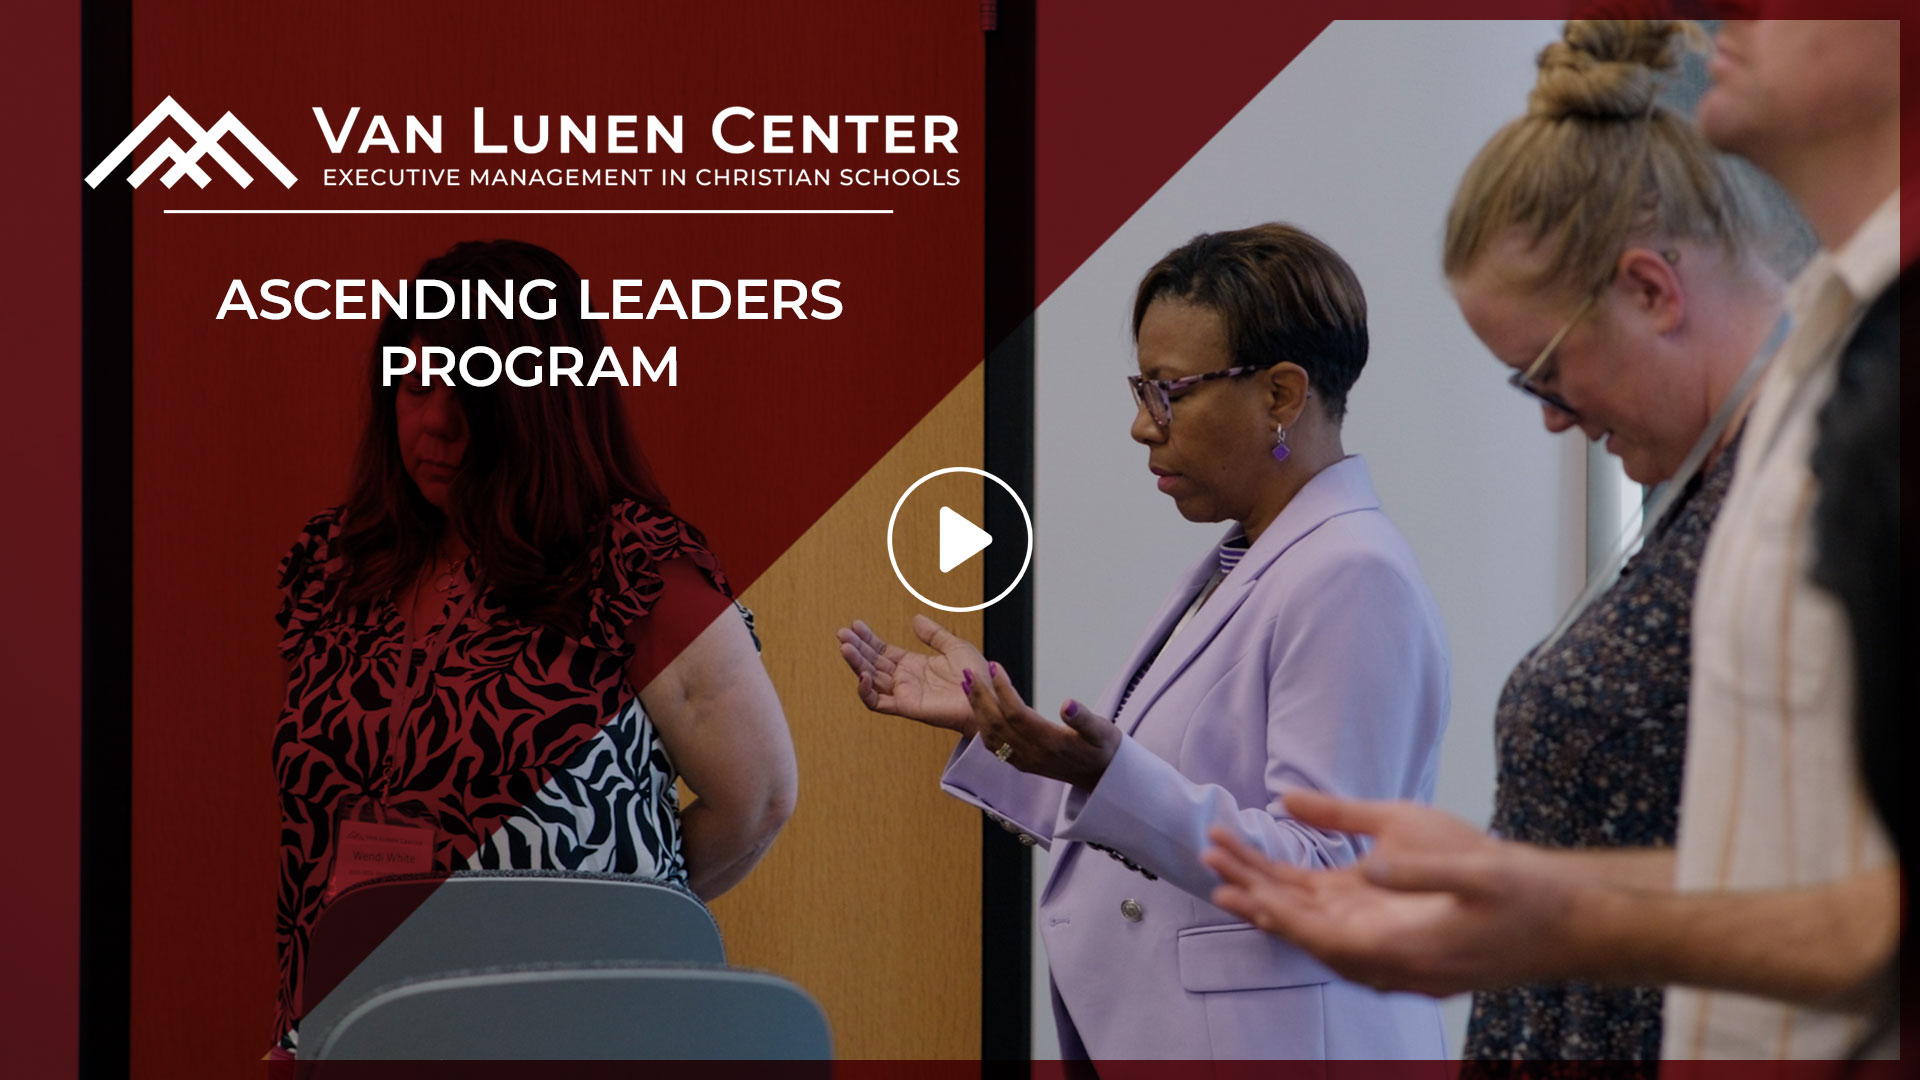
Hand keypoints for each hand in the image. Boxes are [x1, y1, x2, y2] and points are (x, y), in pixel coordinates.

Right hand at [836, 615, 985, 733]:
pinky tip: (862, 674)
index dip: (868, 638)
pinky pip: (878, 702)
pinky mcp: (906, 706)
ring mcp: (903, 693)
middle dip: (856, 648)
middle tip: (842, 633)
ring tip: (846, 647)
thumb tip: (915, 620)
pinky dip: (866, 691)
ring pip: (870, 679)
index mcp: (913, 665)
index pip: (882, 651)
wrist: (986, 695)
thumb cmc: (975, 675)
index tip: (855, 624)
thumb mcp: (954, 646)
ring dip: (856, 663)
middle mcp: (905, 679)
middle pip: (872, 662)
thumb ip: (933, 634)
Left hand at [966, 662, 1120, 790]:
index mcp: (1050, 743)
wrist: (1104, 779)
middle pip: (996, 723)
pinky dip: (981, 724)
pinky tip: (978, 709)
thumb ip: (1085, 719)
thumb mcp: (1103, 732)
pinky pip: (994, 746)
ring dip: (976, 709)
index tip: (994, 666)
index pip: (1016, 713)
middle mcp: (1032, 754)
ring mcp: (1024, 760)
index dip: (1002, 689)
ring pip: (990, 735)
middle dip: (980, 696)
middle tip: (968, 671)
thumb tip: (1068, 704)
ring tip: (967, 685)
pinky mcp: (1022, 763)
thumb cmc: (1105, 750)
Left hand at [1200, 793, 1583, 996]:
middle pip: (1308, 932)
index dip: (1271, 908)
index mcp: (1403, 952)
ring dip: (1278, 901)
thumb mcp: (1466, 861)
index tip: (1231, 882)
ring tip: (1231, 871)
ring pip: (1322, 932)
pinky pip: (1346, 930)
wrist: (1575, 922)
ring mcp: (1399, 959)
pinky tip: (1286, 885)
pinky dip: (1310, 907)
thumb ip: (1406, 860)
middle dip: (1258, 896)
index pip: (1318, 935)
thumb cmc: (1524, 890)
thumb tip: (1357, 859)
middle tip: (1210, 861)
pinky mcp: (1407, 945)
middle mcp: (1393, 965)